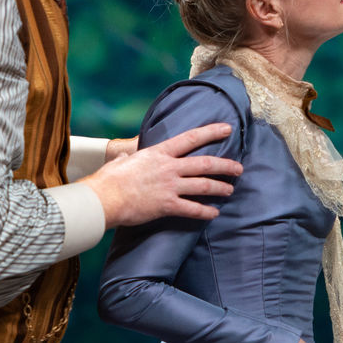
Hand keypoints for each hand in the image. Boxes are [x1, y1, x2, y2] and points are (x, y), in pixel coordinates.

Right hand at [80, 122, 242, 227]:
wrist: (103, 198)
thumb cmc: (109, 179)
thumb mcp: (121, 161)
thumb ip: (128, 158)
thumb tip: (123, 157)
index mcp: (159, 153)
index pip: (191, 138)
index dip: (211, 132)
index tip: (227, 128)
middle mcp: (169, 168)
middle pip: (205, 164)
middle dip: (225, 166)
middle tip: (239, 168)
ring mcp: (170, 186)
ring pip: (203, 186)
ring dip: (220, 188)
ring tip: (230, 190)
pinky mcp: (167, 205)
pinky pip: (192, 209)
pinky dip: (206, 211)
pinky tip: (214, 213)